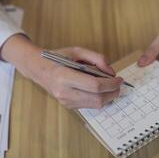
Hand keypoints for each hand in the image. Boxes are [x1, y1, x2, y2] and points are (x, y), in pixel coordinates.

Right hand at [0, 35, 122, 108]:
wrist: (38, 69)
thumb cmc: (58, 57)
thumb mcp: (77, 51)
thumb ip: (97, 58)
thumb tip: (112, 73)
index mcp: (65, 76)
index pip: (94, 86)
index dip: (111, 84)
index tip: (119, 79)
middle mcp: (64, 92)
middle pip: (97, 99)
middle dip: (113, 93)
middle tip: (118, 85)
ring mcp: (66, 102)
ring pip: (95, 105)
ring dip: (108, 97)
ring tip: (110, 87)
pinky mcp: (68, 106)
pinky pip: (89, 105)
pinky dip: (99, 98)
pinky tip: (99, 90)